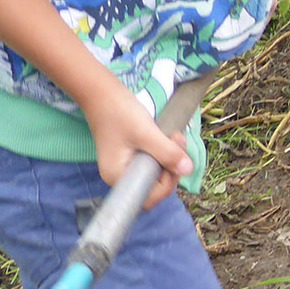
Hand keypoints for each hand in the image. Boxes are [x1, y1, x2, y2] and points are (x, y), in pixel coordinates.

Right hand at [81, 82, 192, 209]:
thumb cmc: (119, 112)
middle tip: (178, 140)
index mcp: (117, 177)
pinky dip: (163, 152)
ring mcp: (124, 167)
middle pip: (154, 186)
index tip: (176, 159)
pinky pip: (152, 162)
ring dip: (170, 157)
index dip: (168, 183)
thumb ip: (167, 153)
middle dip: (172, 167)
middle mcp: (119, 177)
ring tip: (175, 136)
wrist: (101, 92)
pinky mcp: (130, 156)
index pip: (149, 197)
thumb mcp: (146, 133)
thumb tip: (188, 170)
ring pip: (156, 173)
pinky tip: (169, 138)